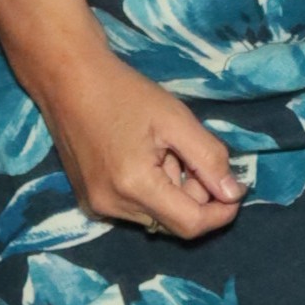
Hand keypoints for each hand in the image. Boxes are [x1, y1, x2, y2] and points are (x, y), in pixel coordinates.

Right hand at [43, 45, 243, 240]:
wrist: (69, 80)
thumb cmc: (124, 92)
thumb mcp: (176, 118)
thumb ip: (210, 158)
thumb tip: (234, 193)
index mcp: (134, 186)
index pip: (190, 224)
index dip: (221, 212)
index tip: (236, 189)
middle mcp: (112, 207)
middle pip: (174, 221)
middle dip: (194, 194)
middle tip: (185, 151)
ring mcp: (96, 207)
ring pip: (155, 216)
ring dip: (170, 190)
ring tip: (157, 149)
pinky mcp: (88, 202)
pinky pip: (134, 210)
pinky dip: (148, 191)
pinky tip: (138, 157)